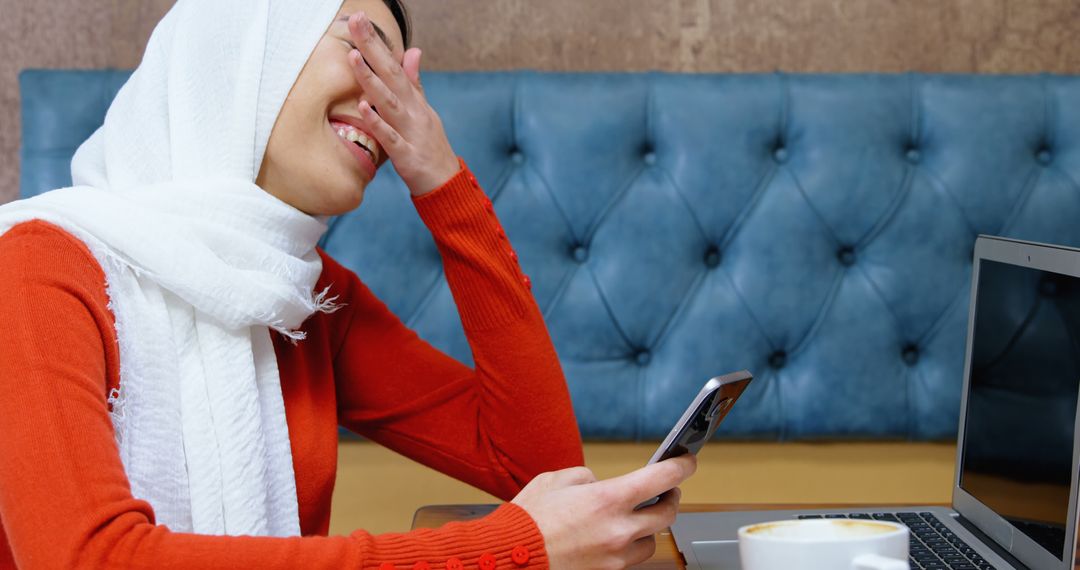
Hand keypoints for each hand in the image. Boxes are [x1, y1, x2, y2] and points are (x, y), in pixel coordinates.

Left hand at [347, 12, 459, 195]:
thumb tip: (413, 51)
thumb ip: (415, 83)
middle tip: (356, 22)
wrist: (446, 183)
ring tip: (353, 58)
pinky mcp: (407, 154)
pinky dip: (377, 122)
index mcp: (414, 100)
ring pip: (389, 102)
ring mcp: (411, 131)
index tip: (360, 19)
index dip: (377, 42)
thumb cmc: (429, 146)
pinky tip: (363, 107)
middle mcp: (413, 110)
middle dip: (372, 48)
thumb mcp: (424, 111)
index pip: (393, 65)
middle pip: (391, 74)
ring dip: (371, 80)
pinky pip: (390, 137)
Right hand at [511, 455, 696, 569]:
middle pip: (668, 513)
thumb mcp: (556, 480)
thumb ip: (585, 476)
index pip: (662, 478)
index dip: (681, 467)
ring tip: (639, 516)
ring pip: (653, 540)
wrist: (511, 557)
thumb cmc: (528, 520)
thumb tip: (599, 484)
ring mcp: (615, 555)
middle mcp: (618, 529)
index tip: (686, 462)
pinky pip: (632, 559)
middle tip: (666, 490)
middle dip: (671, 497)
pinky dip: (631, 546)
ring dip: (651, 526)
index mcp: (608, 499)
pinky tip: (619, 537)